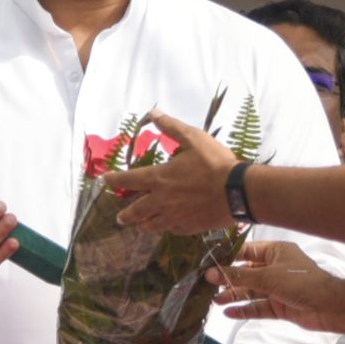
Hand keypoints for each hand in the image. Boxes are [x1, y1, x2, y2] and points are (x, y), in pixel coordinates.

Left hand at [109, 110, 239, 233]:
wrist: (240, 192)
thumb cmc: (216, 163)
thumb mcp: (194, 138)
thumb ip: (171, 127)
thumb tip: (153, 113)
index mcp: (159, 178)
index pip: (128, 180)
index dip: (114, 180)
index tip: (104, 181)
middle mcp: (161, 200)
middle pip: (135, 211)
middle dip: (125, 214)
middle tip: (120, 217)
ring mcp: (175, 217)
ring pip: (152, 225)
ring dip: (142, 225)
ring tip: (139, 226)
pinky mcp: (189, 227)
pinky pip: (171, 231)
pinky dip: (165, 229)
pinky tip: (166, 227)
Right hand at [205, 241, 337, 332]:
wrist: (330, 307)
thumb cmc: (299, 282)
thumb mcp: (266, 276)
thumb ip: (237, 276)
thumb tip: (209, 273)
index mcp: (275, 252)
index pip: (246, 251)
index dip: (227, 257)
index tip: (206, 262)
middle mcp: (275, 268)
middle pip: (246, 273)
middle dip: (227, 280)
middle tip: (206, 285)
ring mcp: (277, 288)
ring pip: (251, 291)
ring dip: (234, 295)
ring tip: (214, 301)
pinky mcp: (279, 306)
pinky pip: (258, 307)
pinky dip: (244, 309)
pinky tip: (229, 313)